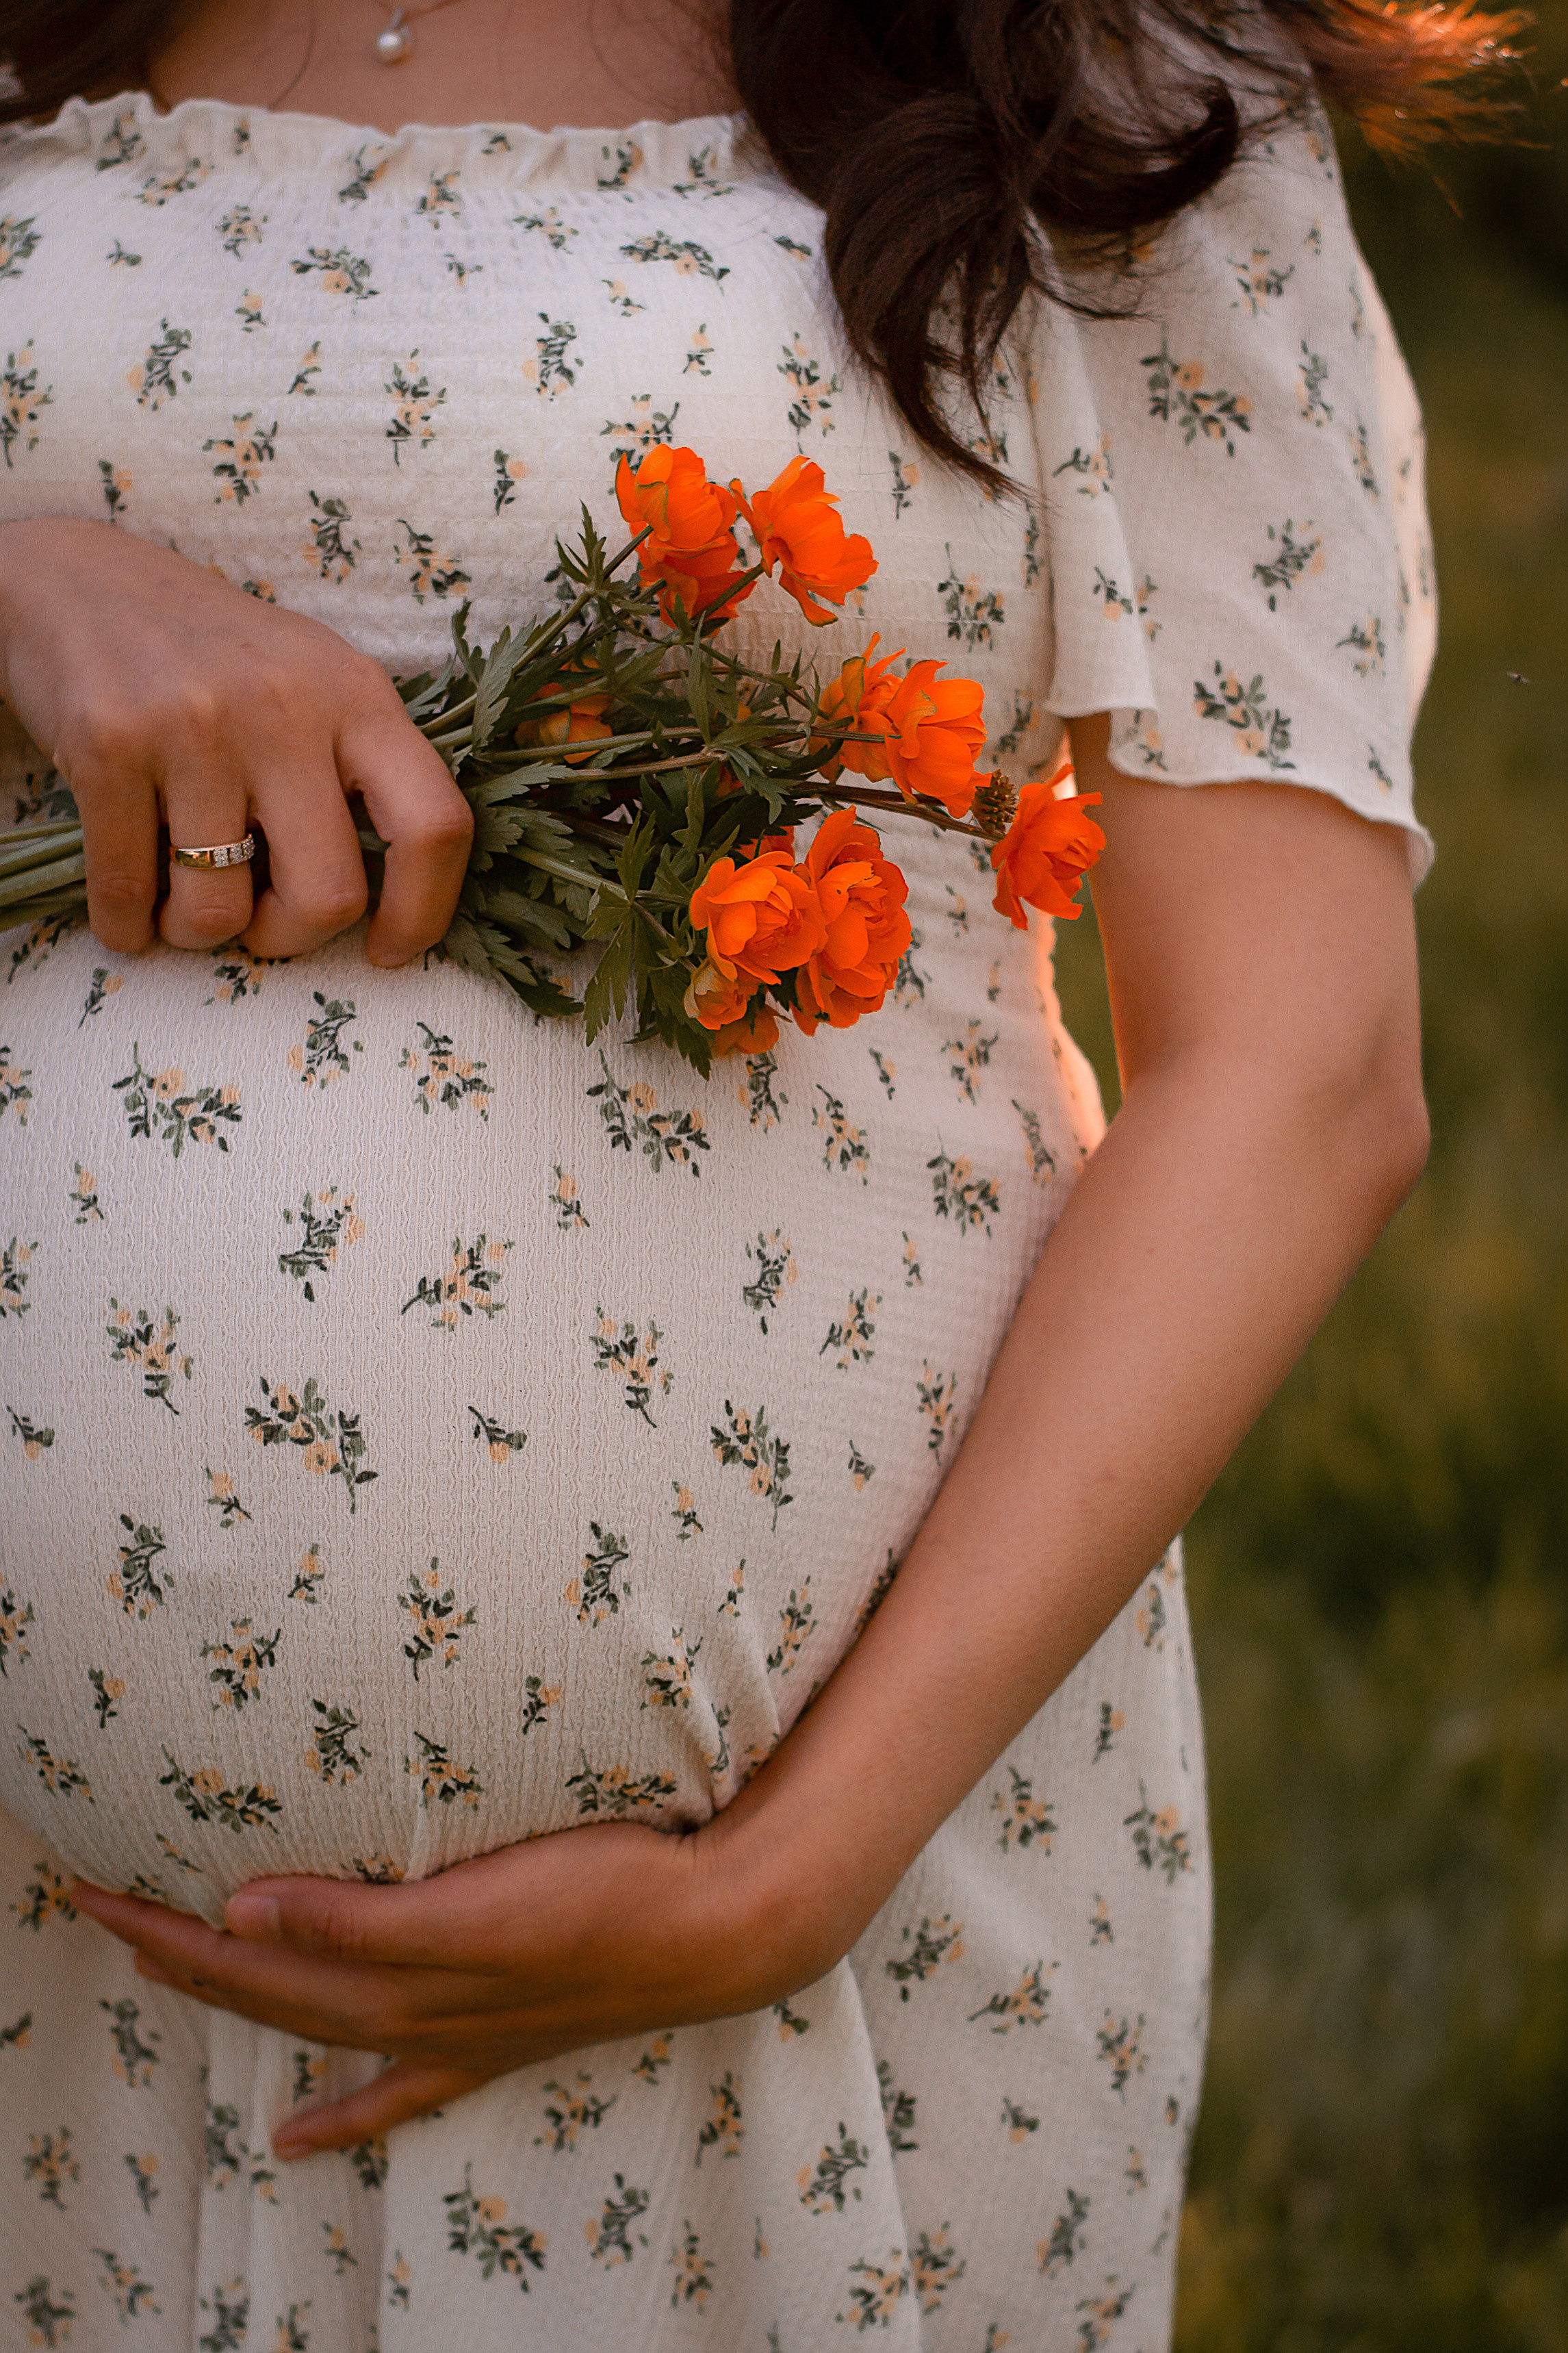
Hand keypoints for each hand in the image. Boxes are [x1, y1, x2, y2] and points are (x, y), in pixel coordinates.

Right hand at [0, 518, 471, 963]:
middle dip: (289, 938)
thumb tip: (397, 896)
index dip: (422, 912)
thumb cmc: (216, 656)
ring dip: (199, 932)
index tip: (387, 948)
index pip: (433, 825)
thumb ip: (360, 768)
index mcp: (357, 696)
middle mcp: (285, 709)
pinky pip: (128, 894)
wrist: (78, 582)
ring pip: (220, 911)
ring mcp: (195, 728)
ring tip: (184, 900)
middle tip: (261, 921)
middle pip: (327, 897)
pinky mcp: (110, 747)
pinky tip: (131, 913)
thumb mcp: (315, 680)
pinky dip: (128, 926)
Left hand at [68, 1817, 808, 2156]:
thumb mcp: (472, 1903)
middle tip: (102, 1907)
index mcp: (396, 1974)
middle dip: (176, 1954)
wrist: (711, 1931)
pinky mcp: (494, 2038)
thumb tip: (243, 1911)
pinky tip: (303, 2138)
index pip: (249, 1952)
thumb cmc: (602, 1895)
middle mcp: (409, 2014)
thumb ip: (358, 1916)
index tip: (95, 1885)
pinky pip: (394, 2089)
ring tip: (169, 1978)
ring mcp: (451, 2033)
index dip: (168, 1924)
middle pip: (264, 1990)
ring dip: (237, 2002)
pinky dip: (341, 2115)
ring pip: (313, 2025)